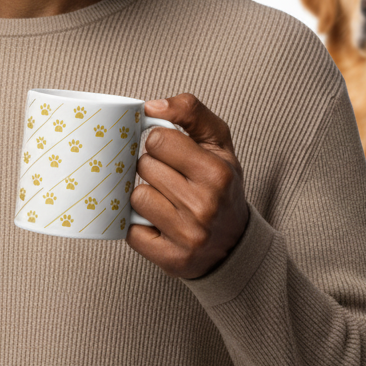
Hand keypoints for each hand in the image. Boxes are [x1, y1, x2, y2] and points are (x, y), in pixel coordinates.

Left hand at [126, 93, 249, 279]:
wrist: (235, 244)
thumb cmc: (222, 186)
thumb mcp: (218, 143)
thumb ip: (191, 112)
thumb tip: (152, 106)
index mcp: (217, 173)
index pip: (158, 140)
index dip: (159, 142)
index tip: (169, 151)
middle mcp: (204, 206)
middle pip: (144, 167)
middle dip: (152, 168)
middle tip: (170, 179)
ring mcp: (188, 235)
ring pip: (135, 198)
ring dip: (144, 196)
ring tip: (165, 201)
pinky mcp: (171, 259)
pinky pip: (130, 231)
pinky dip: (138, 226)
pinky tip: (158, 224)